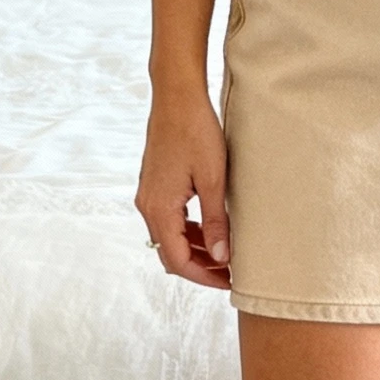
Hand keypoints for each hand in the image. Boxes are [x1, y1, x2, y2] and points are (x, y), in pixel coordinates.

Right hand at [135, 86, 231, 289]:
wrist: (176, 97)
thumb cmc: (196, 132)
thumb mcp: (214, 180)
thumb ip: (216, 222)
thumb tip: (222, 258)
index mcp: (160, 209)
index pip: (178, 261)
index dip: (204, 277)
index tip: (229, 282)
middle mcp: (148, 206)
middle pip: (171, 253)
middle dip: (201, 267)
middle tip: (231, 272)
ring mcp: (149, 196)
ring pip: (170, 238)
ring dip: (196, 250)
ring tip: (226, 253)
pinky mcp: (154, 186)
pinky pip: (169, 221)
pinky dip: (189, 232)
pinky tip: (212, 229)